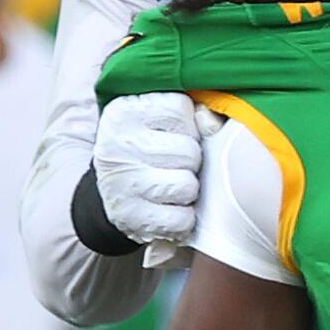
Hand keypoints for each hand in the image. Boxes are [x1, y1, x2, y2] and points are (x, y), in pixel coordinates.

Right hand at [92, 93, 204, 246]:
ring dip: (188, 190)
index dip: (190, 126)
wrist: (116, 184)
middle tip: (175, 164)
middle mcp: (118, 144)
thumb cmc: (153, 143)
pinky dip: (182, 218)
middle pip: (188, 152)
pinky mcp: (127, 215)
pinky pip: (179, 219)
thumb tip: (214, 124)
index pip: (179, 111)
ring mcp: (119, 181)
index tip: (176, 133)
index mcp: (128, 110)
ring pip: (186, 186)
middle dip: (192, 160)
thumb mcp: (168, 118)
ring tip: (172, 184)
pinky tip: (169, 206)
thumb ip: (197, 112)